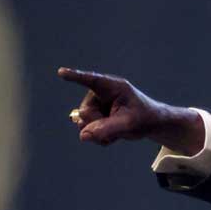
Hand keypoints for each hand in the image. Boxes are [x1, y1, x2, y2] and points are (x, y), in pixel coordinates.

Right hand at [57, 68, 204, 154]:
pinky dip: (100, 137)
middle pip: (86, 113)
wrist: (149, 123)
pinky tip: (112, 134)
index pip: (91, 80)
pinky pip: (87, 131)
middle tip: (119, 126)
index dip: (75, 76)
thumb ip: (107, 129)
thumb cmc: (143, 117)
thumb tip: (83, 135)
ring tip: (117, 130)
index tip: (62, 72)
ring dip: (100, 133)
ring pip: (84, 124)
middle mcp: (99, 94)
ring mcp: (94, 105)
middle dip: (99, 125)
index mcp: (111, 87)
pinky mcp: (92, 116)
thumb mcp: (129, 124)